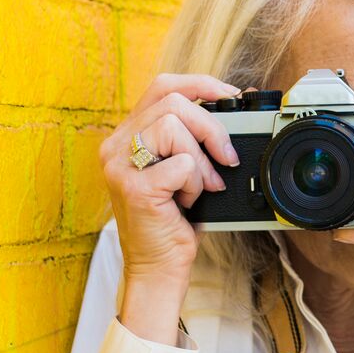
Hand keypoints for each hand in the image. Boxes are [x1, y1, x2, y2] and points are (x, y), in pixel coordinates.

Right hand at [102, 73, 242, 340]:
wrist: (158, 268)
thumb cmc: (173, 221)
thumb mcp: (183, 170)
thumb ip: (194, 137)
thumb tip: (236, 104)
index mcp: (127, 136)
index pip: (162, 86)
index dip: (200, 84)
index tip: (231, 96)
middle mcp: (117, 146)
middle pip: (172, 101)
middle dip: (211, 127)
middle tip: (226, 158)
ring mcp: (121, 166)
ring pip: (174, 126)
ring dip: (201, 161)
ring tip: (201, 188)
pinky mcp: (134, 186)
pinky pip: (182, 163)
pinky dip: (196, 184)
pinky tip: (187, 203)